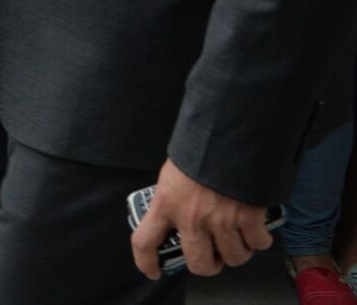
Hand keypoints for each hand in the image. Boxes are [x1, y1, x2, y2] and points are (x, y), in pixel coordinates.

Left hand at [130, 160, 273, 278]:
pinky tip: (255, 228)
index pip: (144, 241)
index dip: (146, 262)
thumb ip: (173, 198)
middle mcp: (191, 217)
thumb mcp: (173, 174)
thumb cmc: (200, 149)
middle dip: (209, 265)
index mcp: (165, 203)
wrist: (228, 134)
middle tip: (213, 257)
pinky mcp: (248, 217)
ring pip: (234, 259)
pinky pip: (257, 244)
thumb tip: (177, 215)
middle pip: (199, 264)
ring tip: (236, 240)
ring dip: (237, 253)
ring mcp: (221, 220)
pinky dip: (259, 240)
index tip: (153, 270)